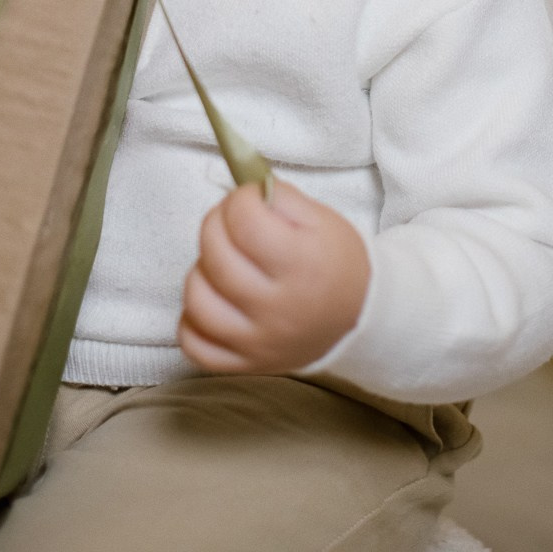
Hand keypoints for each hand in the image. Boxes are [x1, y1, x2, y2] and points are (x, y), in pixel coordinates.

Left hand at [179, 178, 370, 375]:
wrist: (359, 319)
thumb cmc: (337, 263)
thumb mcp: (321, 219)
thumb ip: (280, 197)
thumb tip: (244, 188)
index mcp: (302, 264)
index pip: (244, 220)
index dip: (240, 199)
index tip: (250, 199)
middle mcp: (277, 308)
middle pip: (216, 255)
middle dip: (216, 223)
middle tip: (232, 222)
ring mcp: (258, 341)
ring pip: (198, 300)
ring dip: (203, 271)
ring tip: (224, 264)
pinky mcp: (246, 363)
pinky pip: (195, 345)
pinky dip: (193, 321)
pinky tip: (214, 300)